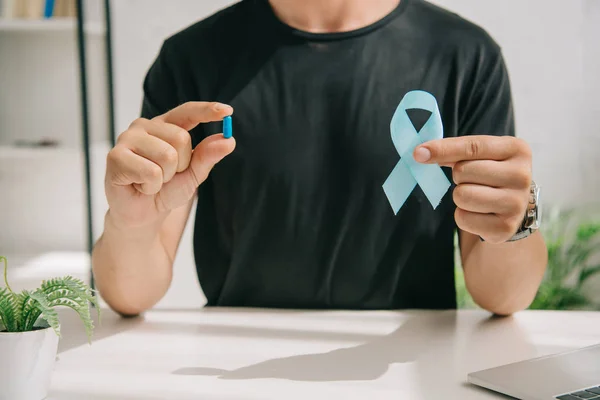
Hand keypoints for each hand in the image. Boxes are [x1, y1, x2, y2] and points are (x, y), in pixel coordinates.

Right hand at [105, 102, 234, 228]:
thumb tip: (228, 140)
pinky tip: (141, 186)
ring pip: (167, 155)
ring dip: (165, 178)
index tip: (228, 111)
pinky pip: (150, 172)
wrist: (142, 215)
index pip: (187, 112)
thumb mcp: (193, 174)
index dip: (207, 110)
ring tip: (152, 182)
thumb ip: (208, 156)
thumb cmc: (165, 190)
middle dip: (181, 166)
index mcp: (164, 125)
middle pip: (181, 138)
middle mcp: (144, 126)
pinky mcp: (115, 157)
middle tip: (166, 176)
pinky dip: (151, 186)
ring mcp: (127, 139)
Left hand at [414, 135, 531, 242]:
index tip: (418, 153)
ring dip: (460, 196)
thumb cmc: (490, 173)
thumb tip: (421, 153)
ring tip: (477, 195)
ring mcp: (516, 203)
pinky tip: (480, 213)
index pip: (472, 147)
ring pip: (462, 195)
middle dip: (458, 177)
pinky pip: (463, 218)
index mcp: (517, 149)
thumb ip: (454, 150)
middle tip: (473, 180)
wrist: (513, 206)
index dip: (442, 149)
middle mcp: (522, 175)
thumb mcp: (481, 155)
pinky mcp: (506, 227)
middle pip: (463, 172)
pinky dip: (463, 216)